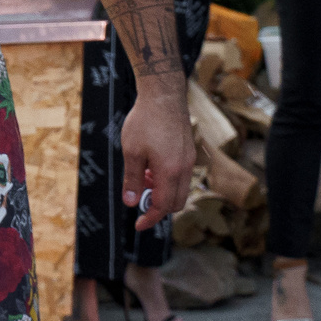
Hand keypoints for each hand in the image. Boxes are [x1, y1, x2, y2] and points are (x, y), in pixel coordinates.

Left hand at [119, 89, 194, 231]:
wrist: (163, 95)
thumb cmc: (145, 121)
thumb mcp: (132, 152)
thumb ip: (132, 180)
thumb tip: (131, 202)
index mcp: (171, 171)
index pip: (163, 206)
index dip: (150, 218)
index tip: (138, 224)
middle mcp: (185, 168)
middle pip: (176, 202)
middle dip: (158, 207)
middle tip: (139, 198)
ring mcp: (190, 159)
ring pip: (179, 189)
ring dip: (162, 191)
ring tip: (142, 176)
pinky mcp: (189, 151)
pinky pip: (181, 175)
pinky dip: (167, 179)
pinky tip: (151, 165)